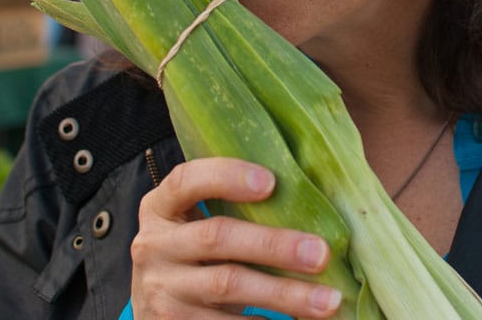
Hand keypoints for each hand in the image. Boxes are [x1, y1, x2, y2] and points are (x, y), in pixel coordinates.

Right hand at [130, 157, 343, 318]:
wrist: (156, 305)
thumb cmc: (194, 252)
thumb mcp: (196, 223)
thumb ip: (231, 207)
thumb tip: (306, 199)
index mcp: (160, 207)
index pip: (186, 181)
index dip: (226, 177)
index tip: (272, 182)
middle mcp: (154, 245)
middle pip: (217, 238)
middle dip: (274, 244)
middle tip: (321, 253)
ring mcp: (161, 288)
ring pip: (228, 285)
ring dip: (284, 294)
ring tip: (327, 300)